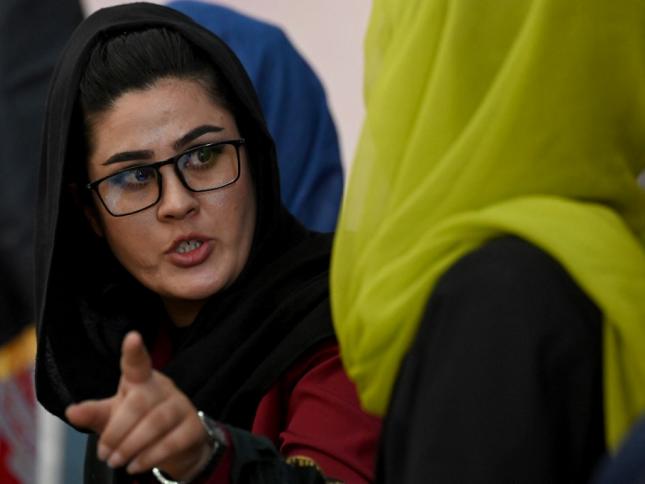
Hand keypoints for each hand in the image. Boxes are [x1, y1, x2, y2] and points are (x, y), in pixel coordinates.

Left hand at [66, 331, 211, 480]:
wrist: (177, 445)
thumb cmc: (139, 423)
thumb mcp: (114, 417)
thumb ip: (94, 414)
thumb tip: (71, 411)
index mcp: (141, 380)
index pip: (137, 363)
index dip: (134, 351)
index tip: (132, 337)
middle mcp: (164, 387)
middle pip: (141, 402)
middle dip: (118, 431)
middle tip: (104, 454)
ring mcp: (181, 406)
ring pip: (157, 422)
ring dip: (132, 446)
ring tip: (116, 461)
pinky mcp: (193, 427)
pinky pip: (173, 441)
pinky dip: (151, 456)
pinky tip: (136, 465)